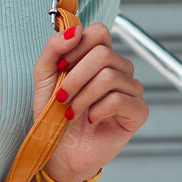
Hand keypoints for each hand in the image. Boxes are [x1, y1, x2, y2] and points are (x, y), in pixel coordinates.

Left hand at [30, 18, 148, 181]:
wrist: (58, 150)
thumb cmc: (53, 114)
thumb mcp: (44, 77)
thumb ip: (54, 49)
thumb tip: (75, 30)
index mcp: (98, 57)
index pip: (99, 32)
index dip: (78, 46)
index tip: (61, 67)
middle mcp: (119, 69)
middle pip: (103, 54)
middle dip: (76, 77)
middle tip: (62, 97)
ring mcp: (131, 89)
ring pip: (110, 77)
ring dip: (83, 97)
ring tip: (72, 113)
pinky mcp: (137, 112)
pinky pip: (120, 100)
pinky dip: (97, 110)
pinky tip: (90, 120)